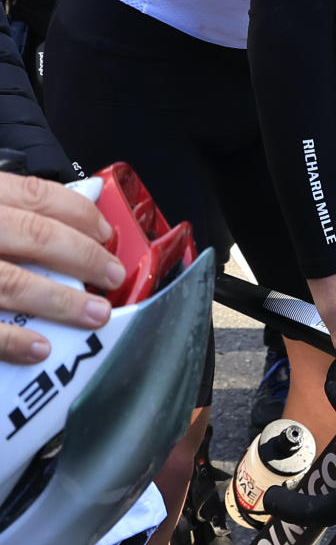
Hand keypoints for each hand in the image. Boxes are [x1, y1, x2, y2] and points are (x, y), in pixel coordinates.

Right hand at [0, 173, 125, 363]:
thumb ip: (14, 209)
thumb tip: (73, 219)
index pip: (39, 196)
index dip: (80, 215)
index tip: (106, 234)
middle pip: (36, 236)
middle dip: (84, 257)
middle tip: (113, 276)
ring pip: (14, 282)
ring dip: (62, 302)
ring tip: (96, 316)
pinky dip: (13, 340)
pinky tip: (41, 349)